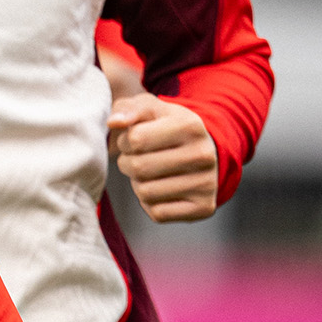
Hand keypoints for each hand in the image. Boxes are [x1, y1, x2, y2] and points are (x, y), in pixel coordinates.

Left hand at [108, 94, 217, 222]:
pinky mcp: (204, 208)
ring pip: (145, 192)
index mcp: (190, 125)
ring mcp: (207, 183)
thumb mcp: (147, 108)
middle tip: (138, 158)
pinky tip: (161, 189)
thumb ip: (127, 109)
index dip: (125, 141)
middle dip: (128, 163)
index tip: (133, 140)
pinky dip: (150, 203)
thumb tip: (114, 123)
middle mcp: (204, 155)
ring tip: (150, 172)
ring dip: (138, 184)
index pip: (136, 139)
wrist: (198, 149)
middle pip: (138, 168)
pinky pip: (158, 213)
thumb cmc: (163, 126)